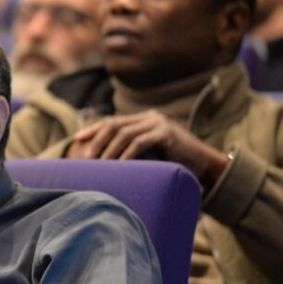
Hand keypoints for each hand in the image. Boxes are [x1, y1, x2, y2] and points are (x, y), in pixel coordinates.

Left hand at [67, 110, 229, 188]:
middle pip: (114, 125)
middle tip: (84, 157)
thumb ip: (131, 151)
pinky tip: (118, 166)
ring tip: (98, 165)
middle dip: (96, 140)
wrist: (206, 165)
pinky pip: (139, 142)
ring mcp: (158, 123)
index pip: (112, 121)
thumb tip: (102, 161)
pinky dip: (126, 155)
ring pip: (124, 134)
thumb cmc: (175, 163)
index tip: (76, 140)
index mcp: (143, 119)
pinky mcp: (166, 133)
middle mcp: (149, 117)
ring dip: (108, 150)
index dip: (93, 129)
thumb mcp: (149, 154)